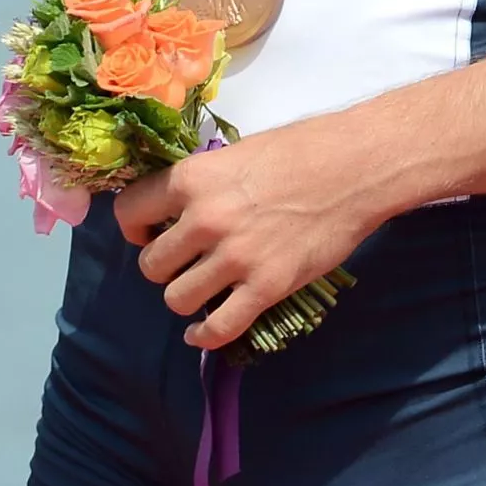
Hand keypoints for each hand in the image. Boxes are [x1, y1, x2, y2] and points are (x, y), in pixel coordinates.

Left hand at [115, 119, 385, 351]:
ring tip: (204, 288)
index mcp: (193, 179)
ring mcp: (236, 257)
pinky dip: (205, 337)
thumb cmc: (301, 149)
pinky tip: (203, 333)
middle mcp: (205, 221)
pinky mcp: (266, 287)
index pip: (128, 212)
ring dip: (187, 297)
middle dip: (165, 266)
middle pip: (151, 265)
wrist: (357, 167)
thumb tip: (178, 208)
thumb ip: (203, 184)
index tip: (149, 232)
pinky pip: (218, 329)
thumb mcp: (237, 153)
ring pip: (177, 300)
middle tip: (186, 261)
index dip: (134, 227)